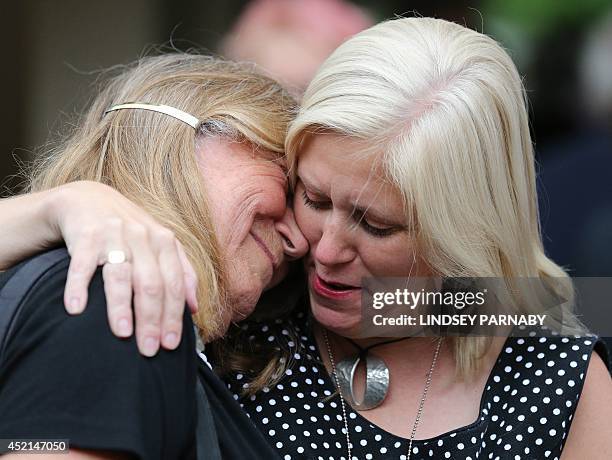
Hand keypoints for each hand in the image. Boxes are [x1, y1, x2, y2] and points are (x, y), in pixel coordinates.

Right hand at [47, 181, 198, 355]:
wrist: (89, 200)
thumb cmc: (131, 231)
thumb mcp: (161, 245)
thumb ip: (182, 272)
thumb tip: (195, 307)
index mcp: (164, 241)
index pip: (174, 283)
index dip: (174, 314)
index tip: (171, 343)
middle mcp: (141, 236)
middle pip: (150, 283)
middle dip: (151, 319)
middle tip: (148, 349)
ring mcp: (113, 235)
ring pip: (120, 274)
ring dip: (120, 306)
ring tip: (122, 333)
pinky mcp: (84, 235)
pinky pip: (81, 264)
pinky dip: (78, 286)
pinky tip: (76, 309)